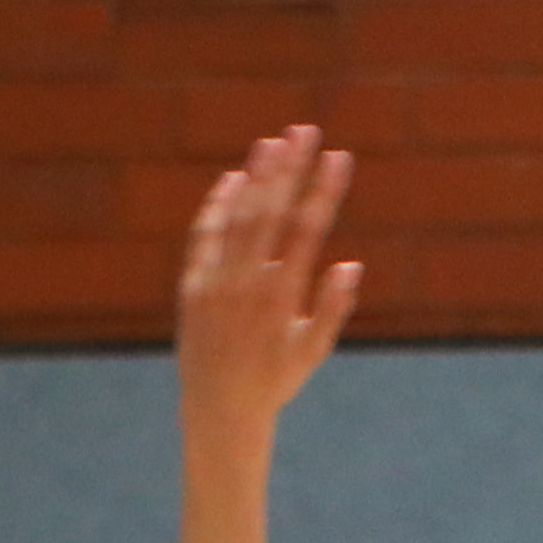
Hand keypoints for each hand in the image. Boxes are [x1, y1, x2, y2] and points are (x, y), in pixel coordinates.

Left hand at [177, 128, 360, 441]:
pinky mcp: (192, 290)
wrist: (218, 413)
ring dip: (255, 178)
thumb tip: (350, 265)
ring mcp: (216, 286)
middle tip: (304, 130)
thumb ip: (331, 309)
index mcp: (281, 299)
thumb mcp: (310, 352)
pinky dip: (217, 208)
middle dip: (289, 169)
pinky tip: (233, 180)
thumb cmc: (272, 382)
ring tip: (271, 142)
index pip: (307, 231)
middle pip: (271, 213)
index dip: (324, 191)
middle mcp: (246, 287)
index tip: (339, 157)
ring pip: (236, 220)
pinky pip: (204, 239)